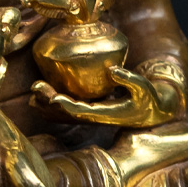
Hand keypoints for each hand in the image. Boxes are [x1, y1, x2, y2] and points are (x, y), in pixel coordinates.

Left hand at [31, 65, 181, 127]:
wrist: (153, 112)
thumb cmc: (149, 98)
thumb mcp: (144, 88)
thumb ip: (130, 79)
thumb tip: (113, 70)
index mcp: (107, 114)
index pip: (82, 112)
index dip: (66, 106)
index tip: (53, 97)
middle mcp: (97, 117)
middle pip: (67, 112)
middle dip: (50, 100)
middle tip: (36, 86)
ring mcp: (93, 115)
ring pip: (66, 113)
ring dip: (49, 103)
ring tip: (34, 89)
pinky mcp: (92, 110)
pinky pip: (69, 108)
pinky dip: (55, 104)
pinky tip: (43, 95)